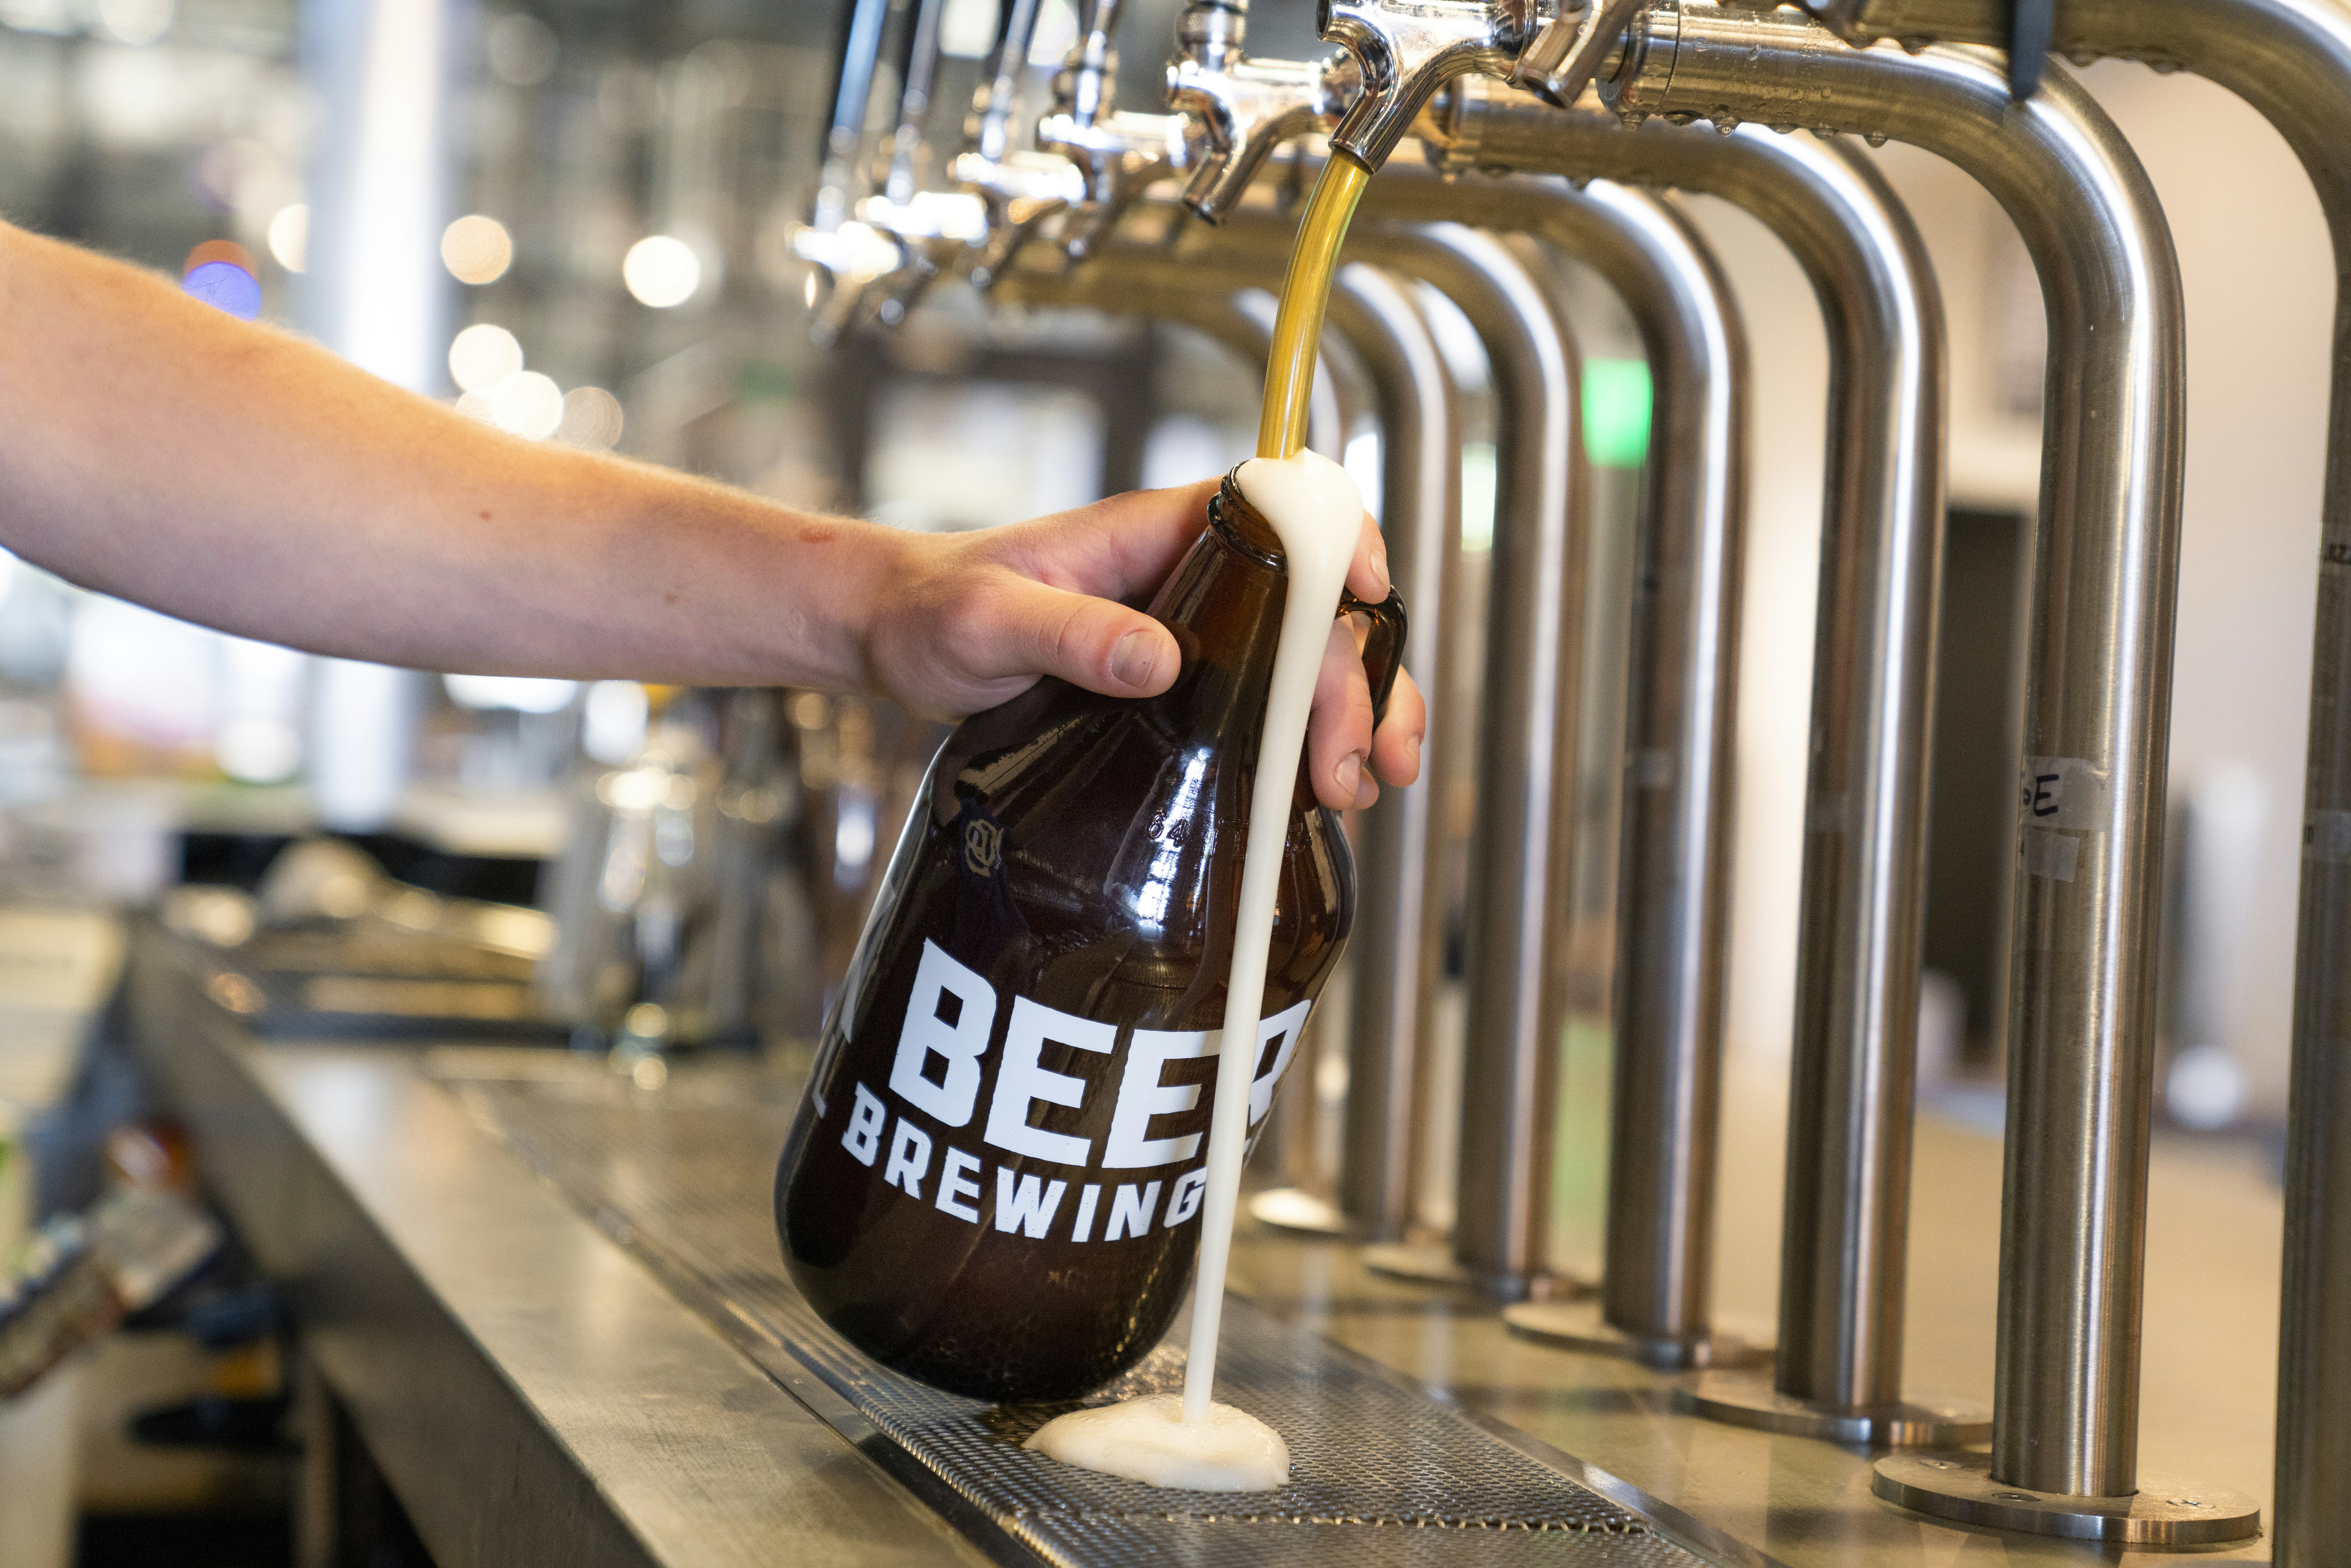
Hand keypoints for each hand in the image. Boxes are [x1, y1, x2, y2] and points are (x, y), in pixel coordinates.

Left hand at [860, 479, 1424, 810]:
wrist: (895, 638)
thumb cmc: (931, 609)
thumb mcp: (986, 620)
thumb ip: (1070, 633)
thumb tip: (1161, 660)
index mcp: (1159, 533)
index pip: (1283, 509)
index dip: (1341, 543)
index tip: (1369, 597)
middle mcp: (1194, 575)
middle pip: (1314, 607)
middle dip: (1355, 681)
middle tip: (1359, 763)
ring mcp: (1196, 630)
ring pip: (1307, 658)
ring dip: (1350, 717)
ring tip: (1362, 789)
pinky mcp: (1185, 682)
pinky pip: (1267, 701)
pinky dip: (1304, 743)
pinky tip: (1317, 794)